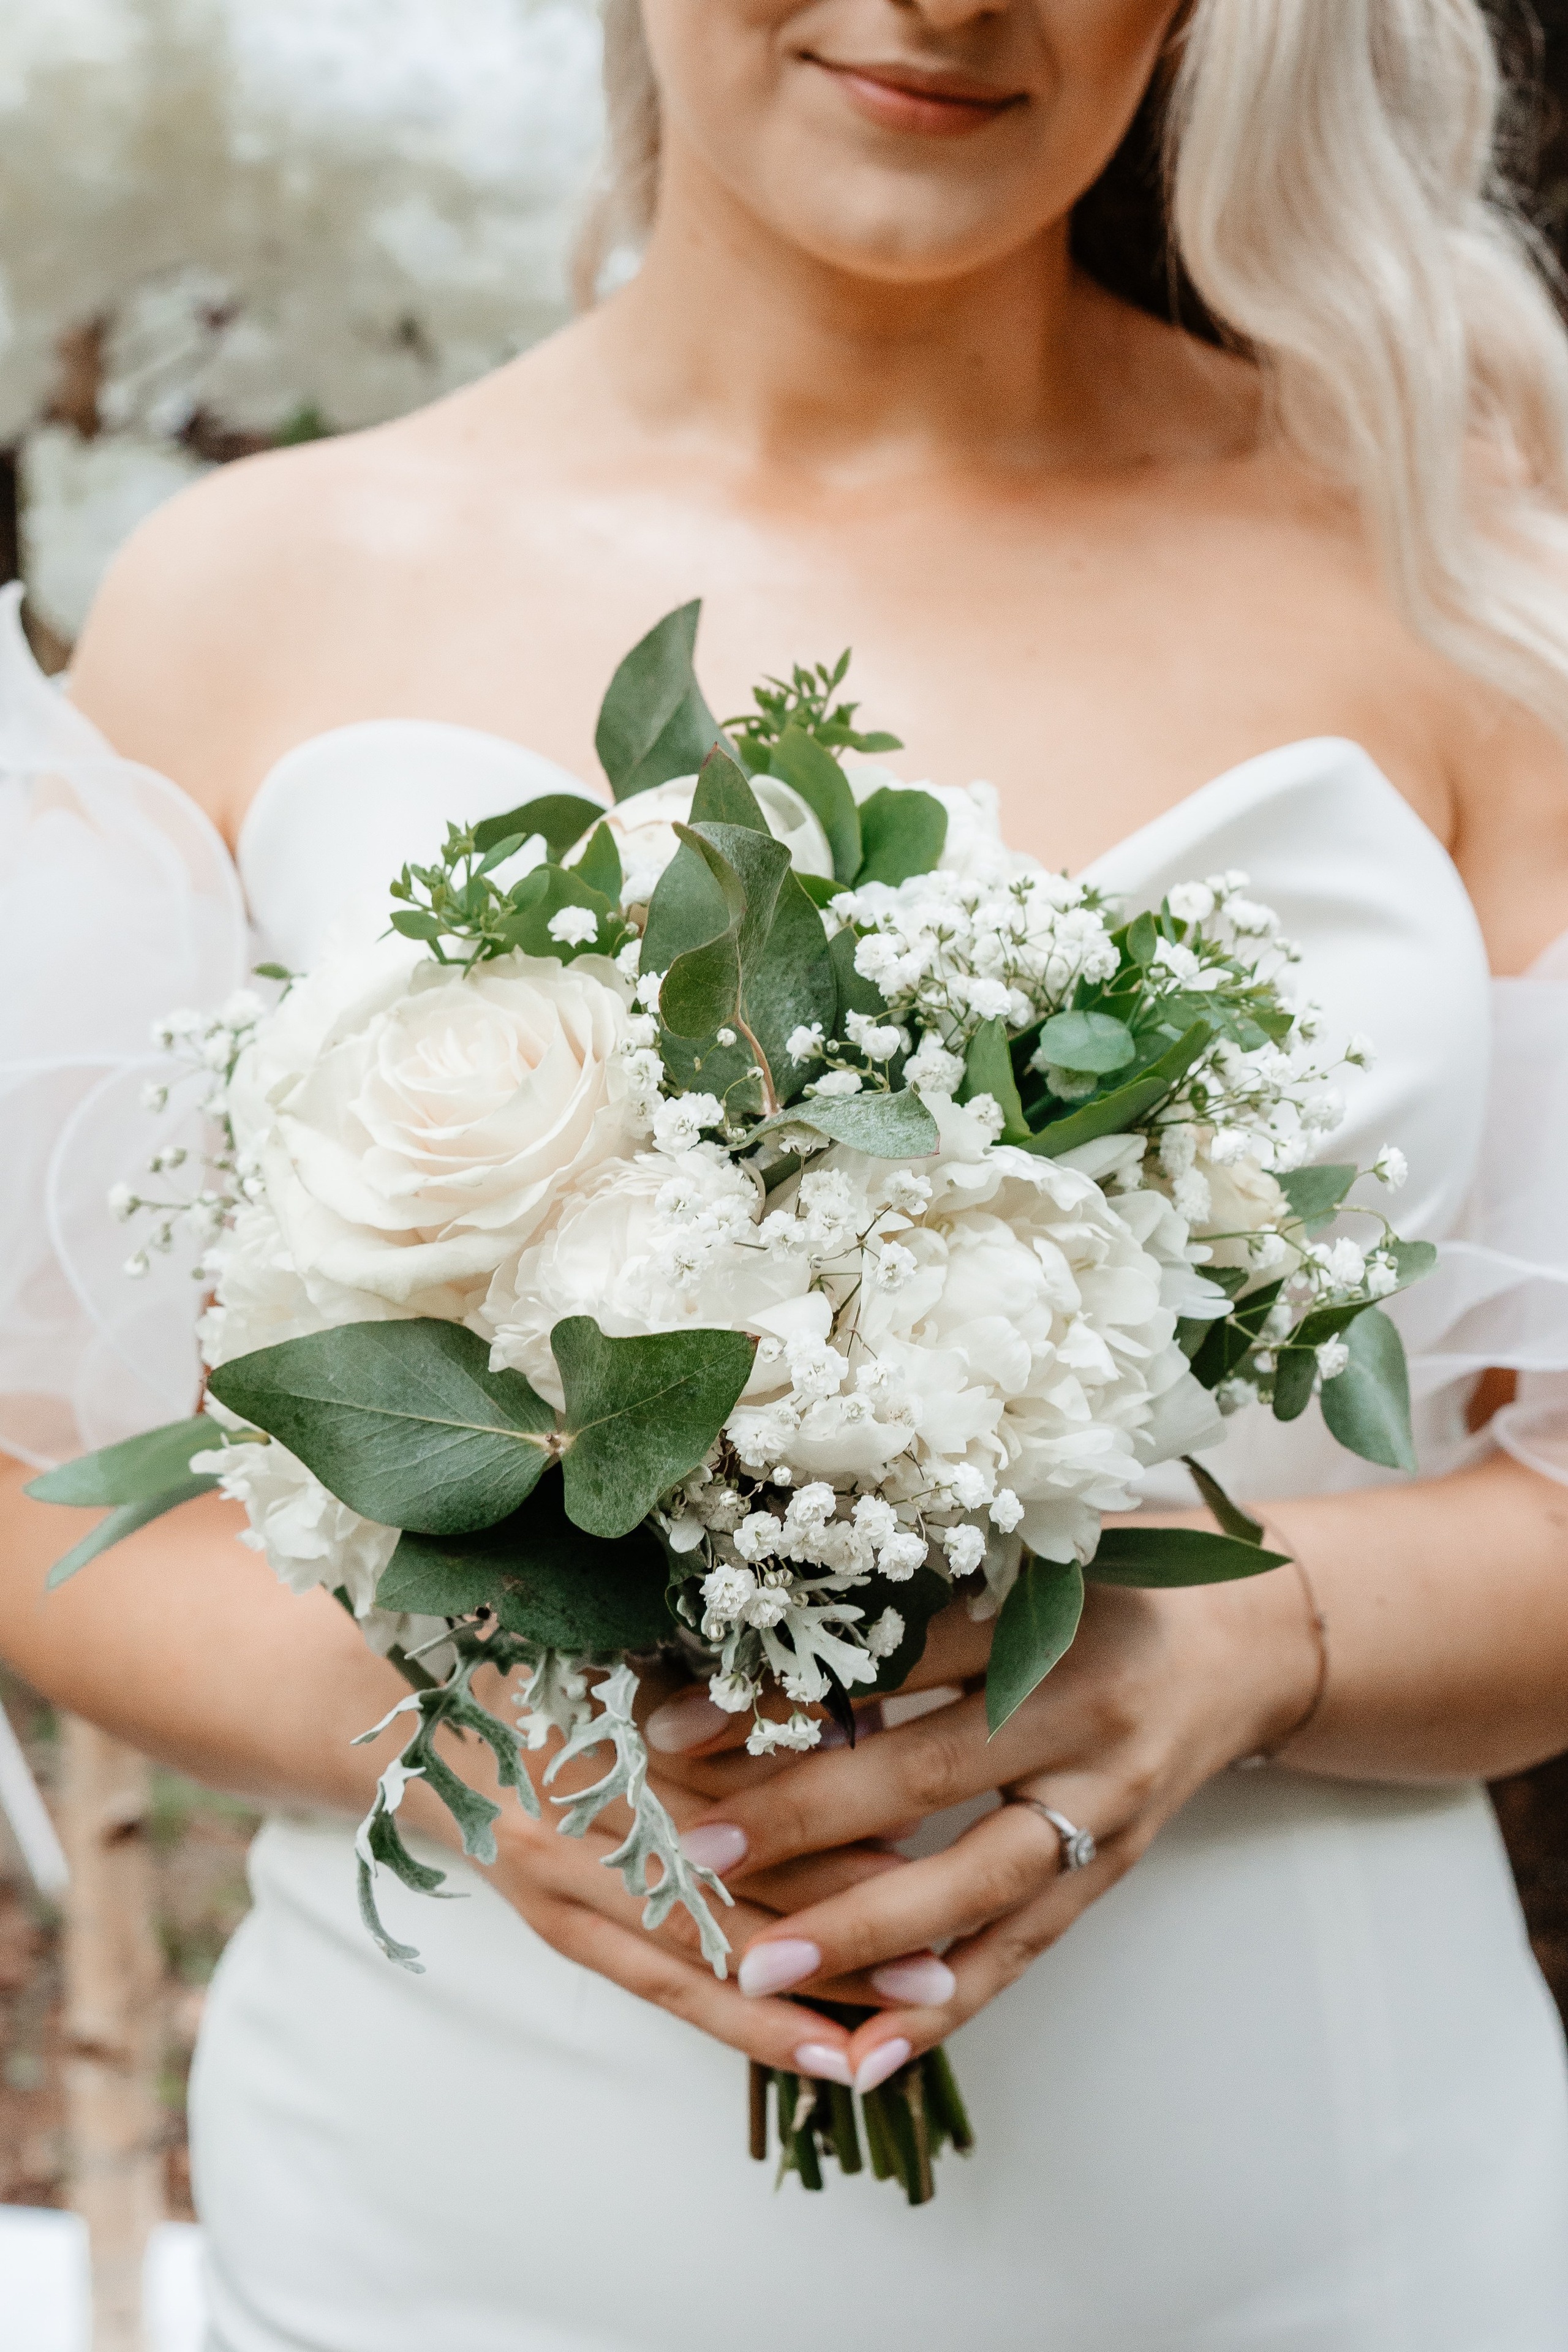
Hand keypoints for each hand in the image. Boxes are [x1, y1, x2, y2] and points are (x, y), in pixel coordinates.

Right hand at [402, 1654, 916, 2084]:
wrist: (395, 1706)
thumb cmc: (531, 1645)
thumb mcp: (622, 1631)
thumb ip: (729, 1677)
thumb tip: (865, 1713)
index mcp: (605, 1706)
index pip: (734, 1773)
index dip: (829, 1806)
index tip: (927, 1829)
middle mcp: (579, 1796)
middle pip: (728, 1870)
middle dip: (842, 1916)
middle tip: (947, 1952)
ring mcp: (557, 1871)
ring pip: (702, 1947)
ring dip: (808, 1992)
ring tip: (911, 2024)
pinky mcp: (555, 1924)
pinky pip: (657, 1988)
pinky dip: (741, 2027)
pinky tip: (822, 2055)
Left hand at [655, 1561, 1320, 2087]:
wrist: (1240, 1646)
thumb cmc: (1096, 1587)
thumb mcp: (1009, 1562)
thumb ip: (899, 1595)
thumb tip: (732, 1637)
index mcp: (1042, 1614)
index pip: (892, 1655)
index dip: (783, 1688)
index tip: (671, 1719)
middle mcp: (1079, 1712)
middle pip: (927, 1769)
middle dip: (801, 1814)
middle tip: (692, 1847)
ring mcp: (1103, 1804)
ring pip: (977, 1879)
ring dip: (864, 1930)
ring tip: (758, 1967)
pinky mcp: (1111, 1873)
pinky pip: (1023, 1951)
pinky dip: (943, 2007)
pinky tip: (864, 2055)